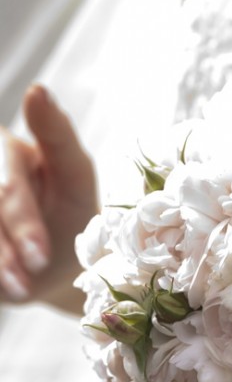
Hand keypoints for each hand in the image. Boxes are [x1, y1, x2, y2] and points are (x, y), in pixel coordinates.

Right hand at [0, 85, 97, 309]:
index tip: (42, 254)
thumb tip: (37, 90)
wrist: (53, 269)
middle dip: (13, 243)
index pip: (7, 185)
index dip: (23, 221)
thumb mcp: (75, 175)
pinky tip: (7, 289)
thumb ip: (57, 135)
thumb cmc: (70, 212)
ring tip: (21, 291)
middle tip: (35, 272)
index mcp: (1, 148)